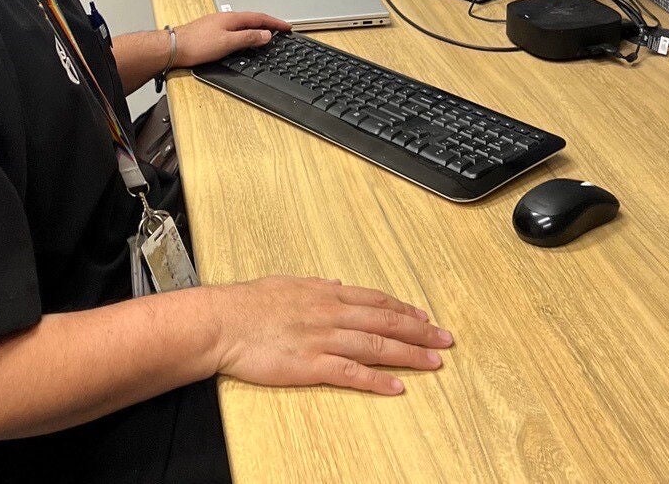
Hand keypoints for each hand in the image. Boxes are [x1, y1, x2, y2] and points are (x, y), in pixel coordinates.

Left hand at [173, 11, 290, 67]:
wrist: (174, 48)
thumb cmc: (197, 45)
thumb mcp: (228, 43)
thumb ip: (248, 38)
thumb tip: (266, 34)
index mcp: (232, 18)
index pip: (260, 18)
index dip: (275, 23)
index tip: (287, 27)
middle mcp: (225, 18)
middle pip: (252, 19)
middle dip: (268, 24)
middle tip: (281, 30)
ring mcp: (218, 24)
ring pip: (243, 24)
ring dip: (257, 28)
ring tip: (267, 35)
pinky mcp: (212, 31)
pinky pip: (235, 29)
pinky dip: (246, 33)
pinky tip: (244, 39)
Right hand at [208, 276, 452, 394]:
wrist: (223, 322)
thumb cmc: (250, 303)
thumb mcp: (287, 282)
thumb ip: (316, 285)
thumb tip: (337, 285)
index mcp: (325, 294)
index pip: (375, 301)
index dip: (403, 309)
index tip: (424, 317)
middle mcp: (330, 314)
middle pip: (384, 322)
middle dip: (418, 331)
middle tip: (445, 339)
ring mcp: (323, 340)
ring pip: (376, 347)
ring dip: (409, 354)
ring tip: (434, 361)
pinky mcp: (311, 366)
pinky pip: (351, 374)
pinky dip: (377, 380)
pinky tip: (397, 386)